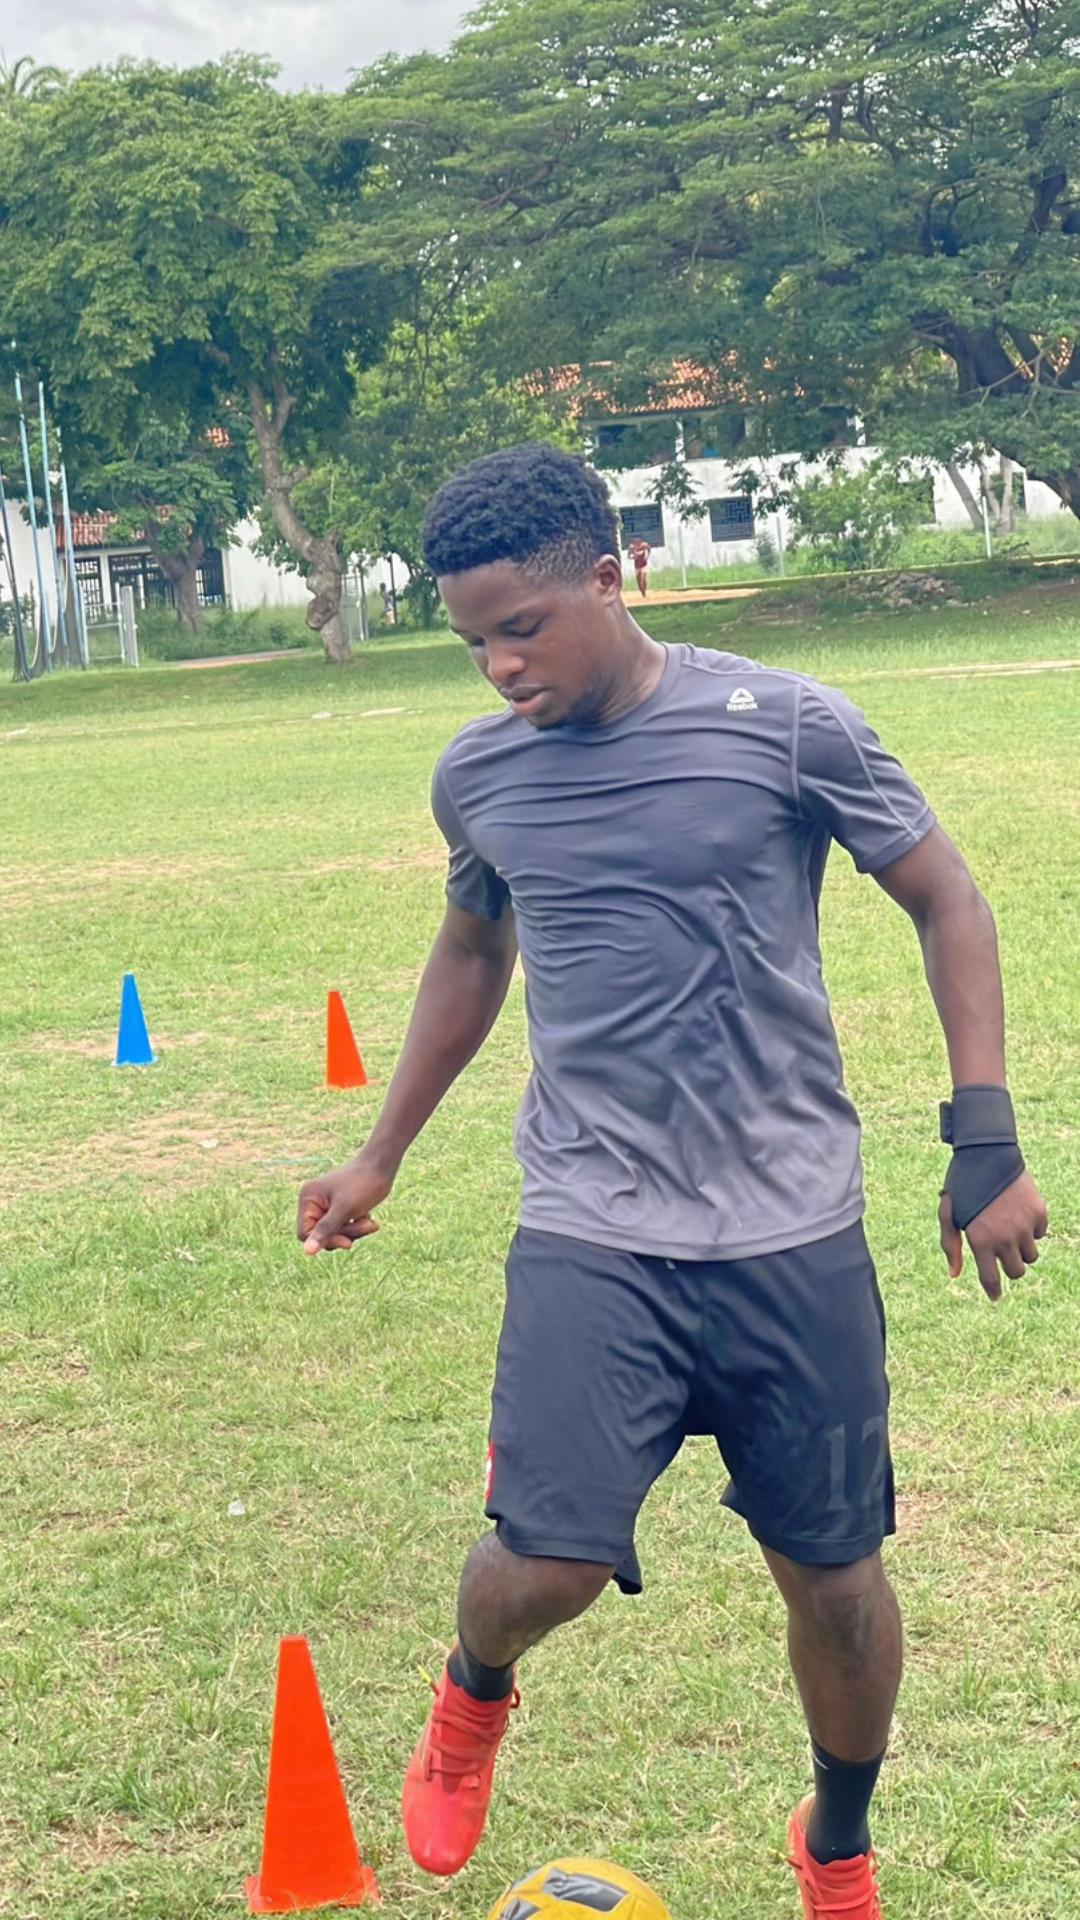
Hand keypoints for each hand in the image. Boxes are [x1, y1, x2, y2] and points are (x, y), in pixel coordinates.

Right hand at [297, 1153, 394, 1254]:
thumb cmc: (362, 1184)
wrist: (382, 1168)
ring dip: (354, 1231)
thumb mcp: (344, 1209)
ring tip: (370, 1223)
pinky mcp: (339, 1210)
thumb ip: (325, 1230)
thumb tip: (307, 1252)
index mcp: (308, 1199)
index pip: (305, 1233)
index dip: (325, 1240)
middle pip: (321, 1235)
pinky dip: (356, 1227)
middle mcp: (314, 1203)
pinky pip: (343, 1229)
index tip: (347, 1242)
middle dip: (345, 1233)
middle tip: (365, 1226)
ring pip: (334, 1234)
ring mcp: (326, 1206)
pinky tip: (368, 1218)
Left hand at [939, 1170, 1048, 1301]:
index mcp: (981, 1240)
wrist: (987, 1153)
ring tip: (1010, 1232)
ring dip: (1022, 1249)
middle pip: (1016, 1272)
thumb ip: (951, 1245)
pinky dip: (1032, 1230)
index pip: (991, 1278)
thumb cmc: (962, 1185)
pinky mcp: (1038, 1212)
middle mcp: (1005, 1237)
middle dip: (1009, 1267)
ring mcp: (1024, 1225)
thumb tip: (955, 1274)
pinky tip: (1019, 1215)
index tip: (995, 1295)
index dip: (993, 1290)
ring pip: (1031, 1255)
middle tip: (1003, 1255)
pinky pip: (1041, 1233)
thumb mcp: (949, 1214)